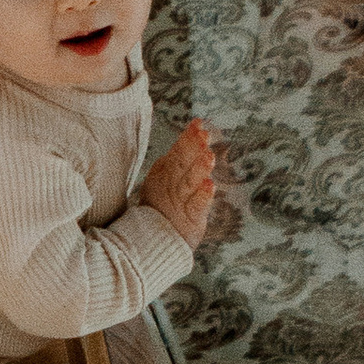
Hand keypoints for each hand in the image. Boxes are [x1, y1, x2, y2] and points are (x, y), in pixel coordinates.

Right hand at [141, 115, 220, 248]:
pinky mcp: (189, 219)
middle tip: (203, 134)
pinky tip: (210, 185)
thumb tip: (197, 133)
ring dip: (198, 170)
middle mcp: (169, 185)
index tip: (198, 123)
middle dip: (191, 148)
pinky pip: (195, 206)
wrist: (152, 240)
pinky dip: (202, 196)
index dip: (187, 138)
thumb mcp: (165, 179)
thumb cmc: (163, 205)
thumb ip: (179, 159)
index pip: (176, 152)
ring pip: (188, 183)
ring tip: (209, 156)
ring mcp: (178, 202)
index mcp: (163, 172)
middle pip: (180, 164)